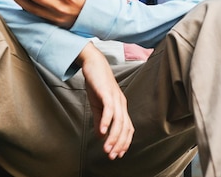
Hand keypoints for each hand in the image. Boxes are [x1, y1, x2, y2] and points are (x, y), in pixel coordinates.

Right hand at [76, 43, 133, 158]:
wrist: (93, 64)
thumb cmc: (97, 84)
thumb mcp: (98, 105)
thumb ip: (101, 120)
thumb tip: (101, 135)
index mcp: (121, 107)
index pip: (127, 128)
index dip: (124, 142)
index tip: (118, 154)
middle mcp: (121, 103)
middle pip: (125, 128)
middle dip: (119, 144)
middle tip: (112, 156)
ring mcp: (115, 98)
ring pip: (119, 121)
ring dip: (113, 137)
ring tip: (107, 149)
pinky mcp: (106, 92)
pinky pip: (109, 109)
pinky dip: (107, 121)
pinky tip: (103, 131)